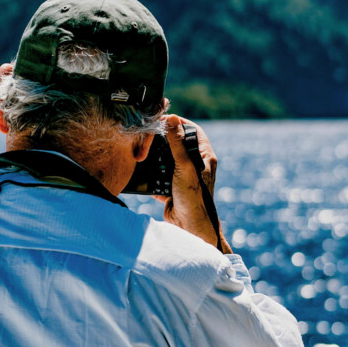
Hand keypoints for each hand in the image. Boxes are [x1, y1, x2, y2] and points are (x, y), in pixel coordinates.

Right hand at [156, 115, 231, 252]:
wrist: (190, 228)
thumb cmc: (194, 197)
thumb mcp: (184, 166)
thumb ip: (177, 143)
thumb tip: (172, 118)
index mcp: (204, 156)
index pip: (193, 131)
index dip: (179, 123)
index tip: (164, 120)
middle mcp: (195, 165)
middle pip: (178, 144)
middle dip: (163, 141)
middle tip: (149, 136)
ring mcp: (184, 177)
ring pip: (167, 160)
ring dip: (156, 159)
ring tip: (143, 153)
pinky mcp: (172, 188)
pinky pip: (159, 177)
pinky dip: (152, 176)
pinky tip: (143, 173)